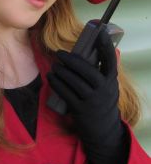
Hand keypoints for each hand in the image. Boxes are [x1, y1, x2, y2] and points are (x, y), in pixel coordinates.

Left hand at [46, 27, 125, 163]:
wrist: (103, 131)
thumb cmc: (101, 103)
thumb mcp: (106, 88)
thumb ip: (99, 72)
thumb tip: (91, 50)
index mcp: (111, 81)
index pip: (110, 61)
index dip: (106, 46)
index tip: (101, 32)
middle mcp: (104, 90)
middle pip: (86, 70)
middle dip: (71, 60)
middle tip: (59, 53)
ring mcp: (93, 101)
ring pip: (74, 81)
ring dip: (61, 71)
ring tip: (54, 67)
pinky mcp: (80, 110)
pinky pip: (65, 93)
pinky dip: (57, 83)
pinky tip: (51, 78)